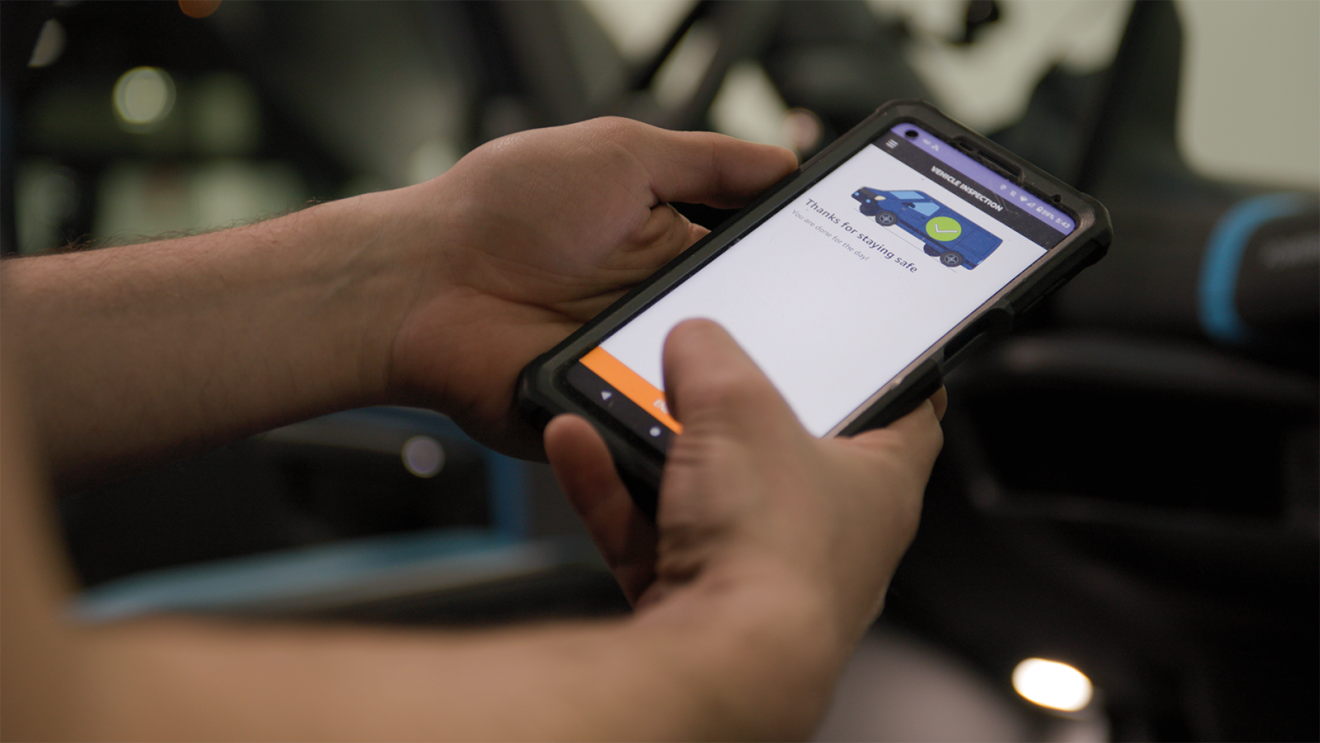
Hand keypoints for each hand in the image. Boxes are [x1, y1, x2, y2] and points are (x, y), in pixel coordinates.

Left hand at [384, 118, 796, 456]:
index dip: (802, 270)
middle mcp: (659, 308)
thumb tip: (785, 161)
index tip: (845, 273)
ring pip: (718, 389)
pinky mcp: (610, 416)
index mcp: (670, 245)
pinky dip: (692, 431)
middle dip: (788, 338)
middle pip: (751, 332)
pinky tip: (718, 424)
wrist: (422, 284)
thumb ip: (709, 161)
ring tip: (775, 382)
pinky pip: (668, 433)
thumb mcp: (621, 154)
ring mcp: (636, 365)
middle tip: (826, 339)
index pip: (760, 264)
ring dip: (741, 386)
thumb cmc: (504, 209)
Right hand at [544, 320, 944, 642]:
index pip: (907, 413)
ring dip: (655, 446)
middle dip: (735, 411)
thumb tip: (693, 338)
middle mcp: (827, 536)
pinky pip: (650, 533)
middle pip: (785, 451)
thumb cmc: (773, 551)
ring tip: (615, 397)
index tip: (862, 345)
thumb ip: (711, 356)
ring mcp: (758, 574)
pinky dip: (612, 491)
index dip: (888, 370)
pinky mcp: (697, 602)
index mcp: (878, 485)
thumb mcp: (740, 406)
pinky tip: (576, 445)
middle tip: (703, 368)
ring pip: (706, 494)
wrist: (722, 662)